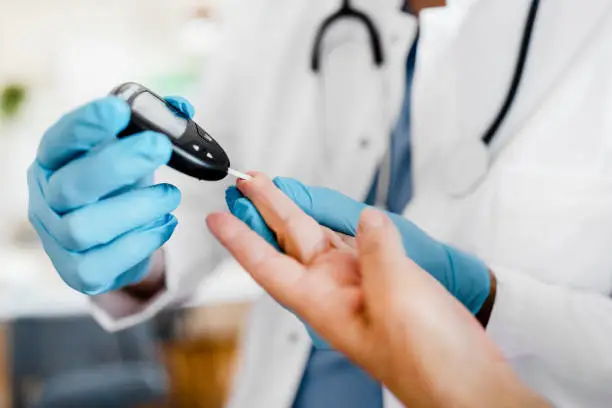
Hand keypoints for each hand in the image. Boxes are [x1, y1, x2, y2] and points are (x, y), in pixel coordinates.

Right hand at [27, 96, 193, 294]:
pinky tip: (164, 224)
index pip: (61, 140)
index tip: (119, 109)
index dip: (86, 125)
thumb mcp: (131, 153)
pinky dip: (140, 243)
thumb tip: (182, 106)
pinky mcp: (78, 271)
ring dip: (136, 208)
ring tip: (170, 196)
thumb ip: (153, 127)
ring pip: (85, 227)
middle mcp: (49, 199)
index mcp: (56, 162)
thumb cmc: (119, 188)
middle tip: (160, 146)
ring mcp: (58, 238)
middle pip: (73, 184)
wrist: (113, 241)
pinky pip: (102, 263)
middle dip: (119, 163)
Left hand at [208, 175, 547, 407]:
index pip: (268, 265)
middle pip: (291, 242)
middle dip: (267, 209)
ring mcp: (364, 286)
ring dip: (298, 212)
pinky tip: (342, 210)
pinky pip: (360, 243)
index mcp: (324, 303)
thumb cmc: (427, 359)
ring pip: (321, 239)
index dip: (240, 240)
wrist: (468, 382)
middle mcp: (337, 292)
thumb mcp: (395, 295)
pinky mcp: (390, 283)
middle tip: (246, 182)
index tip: (216, 219)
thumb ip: (376, 250)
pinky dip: (349, 223)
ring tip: (277, 187)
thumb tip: (368, 220)